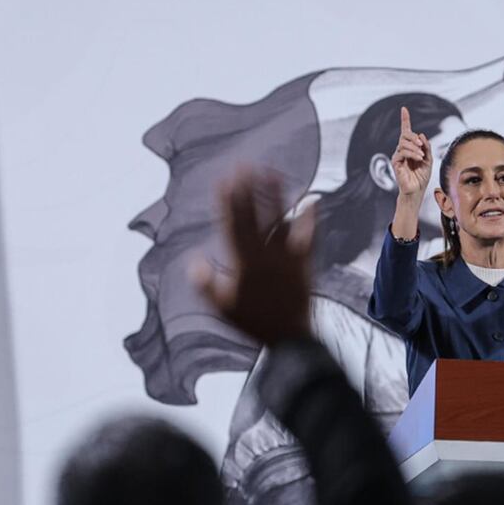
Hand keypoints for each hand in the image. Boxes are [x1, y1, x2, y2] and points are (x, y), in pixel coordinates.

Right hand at [197, 169, 314, 345]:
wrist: (290, 339)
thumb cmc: (253, 324)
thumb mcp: (222, 308)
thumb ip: (205, 284)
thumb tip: (192, 261)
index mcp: (243, 264)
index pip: (232, 225)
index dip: (228, 201)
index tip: (224, 180)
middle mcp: (265, 256)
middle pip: (254, 216)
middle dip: (247, 189)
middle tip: (244, 164)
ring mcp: (287, 258)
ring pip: (279, 221)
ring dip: (275, 196)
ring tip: (272, 172)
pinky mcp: (305, 263)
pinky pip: (307, 236)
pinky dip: (309, 218)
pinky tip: (311, 200)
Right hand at [392, 106, 432, 200]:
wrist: (417, 191)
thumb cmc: (422, 177)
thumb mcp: (429, 160)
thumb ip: (426, 147)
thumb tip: (421, 135)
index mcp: (410, 148)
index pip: (406, 131)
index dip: (405, 119)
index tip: (404, 109)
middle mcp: (402, 150)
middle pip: (405, 135)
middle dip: (413, 136)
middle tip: (421, 144)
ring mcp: (398, 155)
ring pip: (404, 143)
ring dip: (414, 147)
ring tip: (421, 156)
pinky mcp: (395, 162)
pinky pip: (402, 152)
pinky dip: (412, 153)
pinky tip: (418, 158)